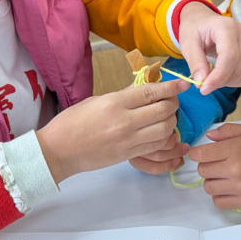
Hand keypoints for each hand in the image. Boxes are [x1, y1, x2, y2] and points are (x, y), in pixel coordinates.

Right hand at [37, 79, 187, 182]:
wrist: (59, 151)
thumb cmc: (71, 122)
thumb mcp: (96, 100)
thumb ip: (122, 94)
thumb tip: (144, 86)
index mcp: (114, 103)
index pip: (151, 93)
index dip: (170, 88)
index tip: (182, 84)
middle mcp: (124, 122)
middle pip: (163, 111)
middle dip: (173, 104)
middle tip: (172, 100)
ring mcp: (128, 141)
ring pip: (164, 130)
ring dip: (171, 122)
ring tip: (167, 116)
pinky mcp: (128, 155)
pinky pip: (155, 147)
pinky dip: (164, 138)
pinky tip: (162, 132)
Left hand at [177, 1, 240, 95]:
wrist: (204, 22)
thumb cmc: (195, 30)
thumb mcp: (187, 43)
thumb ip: (195, 62)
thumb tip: (202, 81)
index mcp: (227, 27)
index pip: (230, 57)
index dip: (218, 77)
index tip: (204, 88)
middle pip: (239, 69)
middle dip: (221, 81)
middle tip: (206, 79)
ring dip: (232, 83)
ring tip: (217, 76)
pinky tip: (239, 82)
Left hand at [188, 124, 240, 209]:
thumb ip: (228, 131)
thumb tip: (208, 137)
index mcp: (235, 149)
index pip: (201, 154)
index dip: (196, 153)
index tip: (200, 154)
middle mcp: (236, 169)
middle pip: (202, 171)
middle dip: (206, 166)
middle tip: (217, 164)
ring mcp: (240, 187)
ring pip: (208, 188)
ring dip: (212, 181)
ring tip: (224, 176)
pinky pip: (219, 202)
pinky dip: (219, 196)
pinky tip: (227, 188)